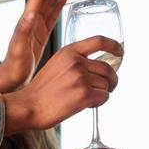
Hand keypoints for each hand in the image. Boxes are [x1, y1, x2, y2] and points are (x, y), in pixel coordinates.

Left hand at [0, 0, 71, 93]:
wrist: (10, 80)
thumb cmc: (13, 67)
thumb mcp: (19, 50)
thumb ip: (23, 32)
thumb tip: (31, 14)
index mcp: (27, 22)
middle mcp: (30, 21)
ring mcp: (35, 28)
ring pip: (48, 3)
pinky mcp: (39, 36)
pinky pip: (50, 16)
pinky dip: (57, 5)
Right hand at [4, 36, 121, 133]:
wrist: (27, 107)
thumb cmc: (39, 91)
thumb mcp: (55, 65)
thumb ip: (73, 61)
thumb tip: (94, 68)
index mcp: (69, 51)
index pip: (99, 41)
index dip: (114, 46)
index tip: (120, 52)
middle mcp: (76, 62)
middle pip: (107, 68)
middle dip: (111, 80)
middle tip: (108, 87)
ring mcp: (81, 78)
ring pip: (106, 85)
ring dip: (102, 93)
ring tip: (89, 99)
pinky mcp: (84, 95)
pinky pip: (104, 97)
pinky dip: (100, 102)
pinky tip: (88, 104)